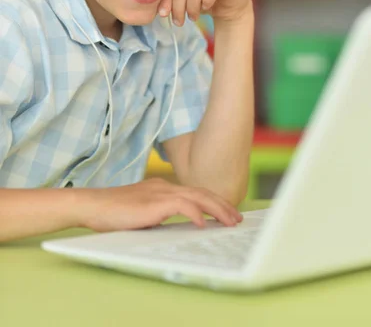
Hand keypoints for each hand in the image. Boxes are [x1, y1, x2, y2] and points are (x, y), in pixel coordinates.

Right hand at [76, 178, 242, 231]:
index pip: (194, 192)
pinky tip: (203, 223)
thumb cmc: (113, 211)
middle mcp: (164, 186)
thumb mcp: (142, 211)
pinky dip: (195, 213)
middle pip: (201, 192)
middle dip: (222, 205)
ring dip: (216, 209)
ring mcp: (159, 192)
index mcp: (162, 187)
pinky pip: (181, 206)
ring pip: (197, 197)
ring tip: (230, 221)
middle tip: (237, 218)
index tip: (227, 212)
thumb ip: (159, 214)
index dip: (213, 201)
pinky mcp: (153, 203)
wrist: (93, 205)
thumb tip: (177, 224)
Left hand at [159, 0, 251, 25]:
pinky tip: (206, 8)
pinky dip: (207, 1)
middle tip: (179, 21)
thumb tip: (160, 11)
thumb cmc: (206, 2)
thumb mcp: (186, 0)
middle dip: (179, 6)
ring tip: (192, 17)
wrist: (230, 9)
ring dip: (192, 7)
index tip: (163, 14)